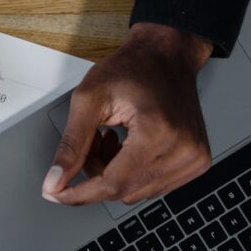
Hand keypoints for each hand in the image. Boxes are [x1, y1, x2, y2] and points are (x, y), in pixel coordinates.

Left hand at [42, 23, 214, 205]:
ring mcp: (194, 159)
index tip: (56, 194)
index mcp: (159, 132)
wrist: (167, 57)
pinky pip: (152, 187)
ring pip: (135, 193)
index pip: (113, 184)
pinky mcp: (196, 163)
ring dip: (113, 174)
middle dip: (96, 174)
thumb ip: (71, 145)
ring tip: (113, 138)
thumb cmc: (132, 69)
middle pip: (123, 191)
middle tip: (93, 141)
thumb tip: (55, 183)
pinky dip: (132, 173)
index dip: (79, 193)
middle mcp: (184, 150)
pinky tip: (128, 147)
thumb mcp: (89, 100)